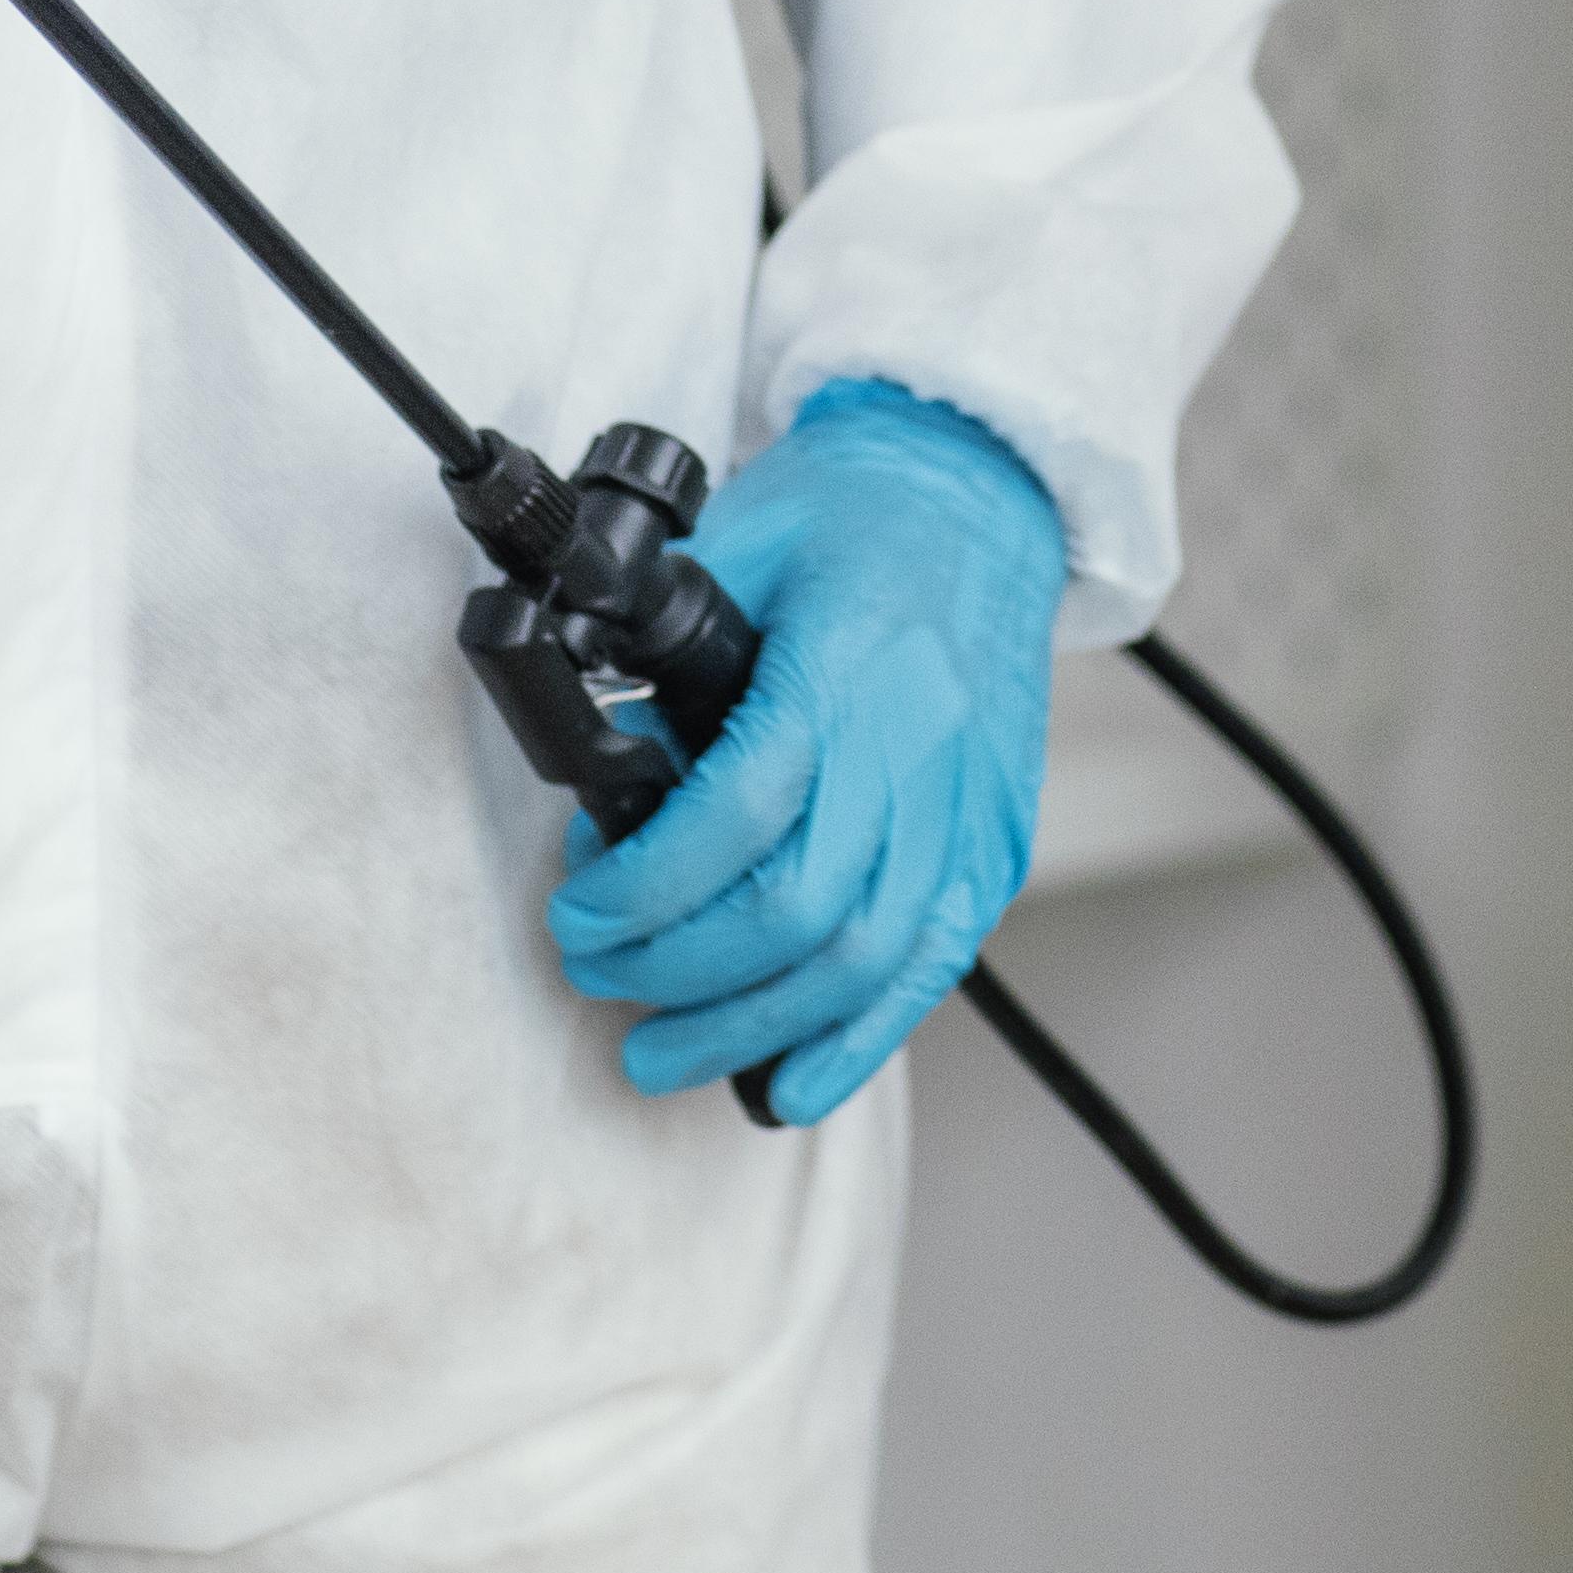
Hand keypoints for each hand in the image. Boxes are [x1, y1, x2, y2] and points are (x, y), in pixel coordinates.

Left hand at [546, 380, 1067, 1124]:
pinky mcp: (993, 841)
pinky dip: (857, 1039)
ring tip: (658, 1051)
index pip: (743, 809)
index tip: (578, 911)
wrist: (983, 490)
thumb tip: (579, 735)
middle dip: (676, 970)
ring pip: (863, 960)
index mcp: (848, 663)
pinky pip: (930, 965)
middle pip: (799, 911)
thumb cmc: (850, 511)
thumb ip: (652, 641)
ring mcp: (968, 804)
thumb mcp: (733, 543)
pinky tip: (786, 1082)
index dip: (646, 885)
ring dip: (749, 1026)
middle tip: (596, 972)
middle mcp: (920, 744)